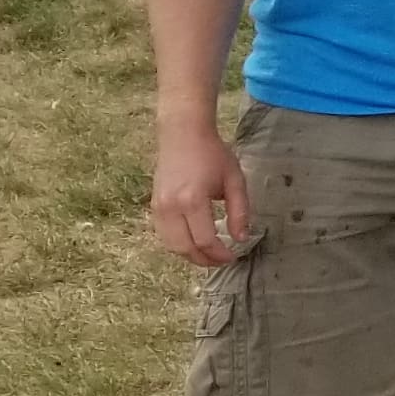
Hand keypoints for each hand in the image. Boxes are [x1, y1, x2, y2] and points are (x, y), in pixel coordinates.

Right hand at [148, 117, 251, 267]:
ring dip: (189, 255)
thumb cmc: (213, 154)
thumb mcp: (235, 180)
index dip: (219, 254)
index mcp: (192, 201)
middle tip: (221, 260)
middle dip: (204, 260)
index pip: (205, 240)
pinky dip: (178, 244)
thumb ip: (239, 211)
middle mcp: (171, 207)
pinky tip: (194, 242)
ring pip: (171, 245)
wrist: (182, 134)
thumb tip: (241, 238)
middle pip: (185, 248)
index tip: (233, 257)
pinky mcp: (153, 206)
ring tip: (209, 255)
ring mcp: (158, 207)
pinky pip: (163, 234)